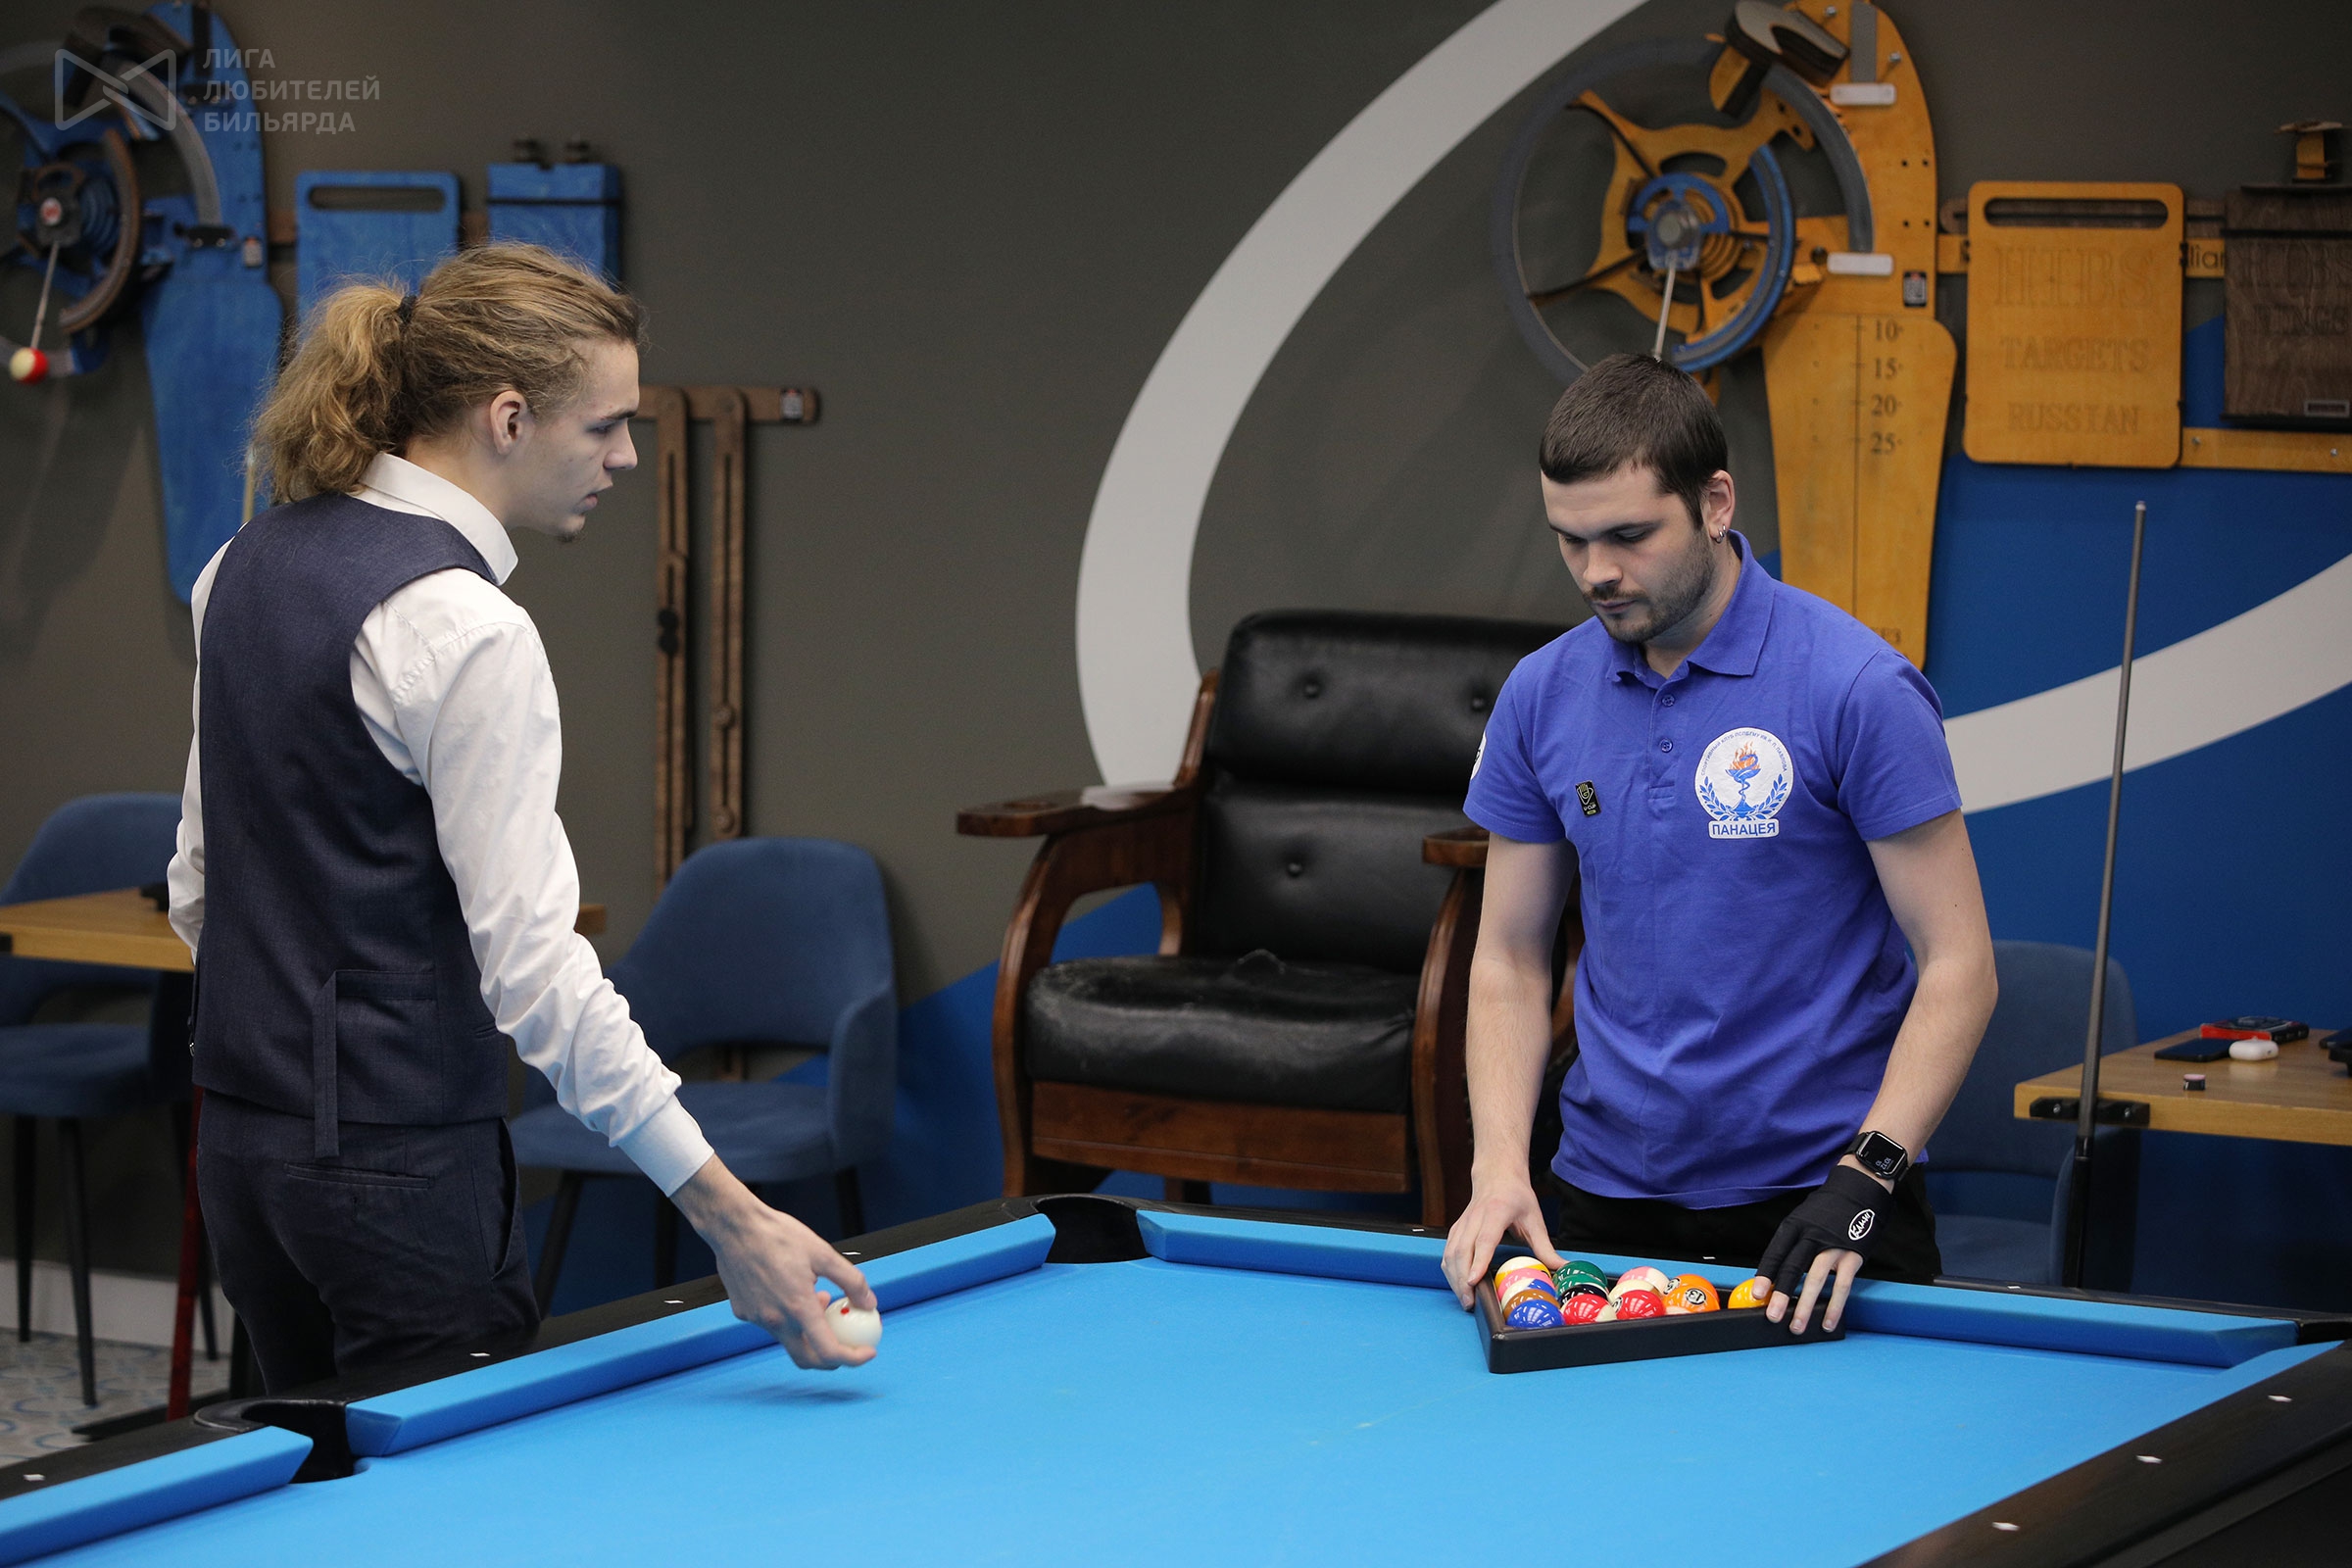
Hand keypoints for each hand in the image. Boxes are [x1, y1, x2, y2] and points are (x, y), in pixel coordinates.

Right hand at [672, 1155, 876, 1368]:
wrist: (734, 1227)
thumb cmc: (779, 1236)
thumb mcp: (823, 1253)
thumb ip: (851, 1281)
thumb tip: (870, 1303)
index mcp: (798, 1307)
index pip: (829, 1351)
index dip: (853, 1357)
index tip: (868, 1351)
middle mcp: (775, 1320)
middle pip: (806, 1358)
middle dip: (831, 1359)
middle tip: (847, 1344)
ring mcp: (756, 1319)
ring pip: (788, 1338)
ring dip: (809, 1331)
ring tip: (819, 1299)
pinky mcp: (743, 1312)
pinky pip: (770, 1323)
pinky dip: (787, 1317)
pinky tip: (791, 1290)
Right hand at [1440, 1171, 1561, 1307]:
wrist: (1497, 1175)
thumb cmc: (1517, 1196)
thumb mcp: (1535, 1220)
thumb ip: (1546, 1248)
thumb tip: (1564, 1269)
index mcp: (1497, 1212)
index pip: (1484, 1239)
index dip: (1478, 1261)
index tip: (1473, 1281)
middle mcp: (1475, 1217)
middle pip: (1462, 1250)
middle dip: (1462, 1279)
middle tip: (1470, 1302)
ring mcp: (1462, 1223)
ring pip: (1450, 1253)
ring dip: (1454, 1278)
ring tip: (1465, 1299)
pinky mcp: (1456, 1229)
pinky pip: (1447, 1252)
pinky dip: (1449, 1270)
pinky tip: (1457, 1285)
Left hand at [1752, 1163, 1890, 1334]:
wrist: (1861, 1188)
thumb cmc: (1828, 1208)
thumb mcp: (1805, 1218)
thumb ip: (1794, 1242)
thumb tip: (1778, 1273)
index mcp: (1795, 1225)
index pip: (1776, 1252)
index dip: (1765, 1274)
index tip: (1757, 1293)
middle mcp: (1812, 1235)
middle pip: (1793, 1268)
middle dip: (1781, 1295)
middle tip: (1772, 1316)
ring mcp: (1833, 1246)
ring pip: (1816, 1279)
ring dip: (1805, 1306)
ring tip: (1797, 1327)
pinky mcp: (1853, 1255)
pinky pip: (1842, 1285)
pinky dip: (1834, 1306)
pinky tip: (1828, 1322)